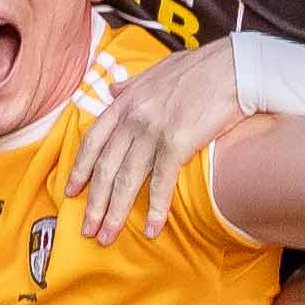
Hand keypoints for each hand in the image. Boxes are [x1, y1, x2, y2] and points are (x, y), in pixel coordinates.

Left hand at [71, 35, 247, 237]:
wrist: (235, 67)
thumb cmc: (201, 68)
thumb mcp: (157, 70)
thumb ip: (131, 83)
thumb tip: (112, 89)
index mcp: (125, 102)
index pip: (93, 141)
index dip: (79, 169)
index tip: (70, 191)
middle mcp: (133, 118)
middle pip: (105, 168)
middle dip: (94, 203)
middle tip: (86, 229)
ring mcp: (153, 131)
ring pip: (127, 180)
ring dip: (115, 213)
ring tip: (106, 237)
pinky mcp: (178, 142)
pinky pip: (162, 183)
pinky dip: (156, 209)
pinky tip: (152, 230)